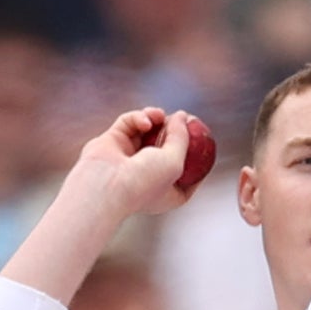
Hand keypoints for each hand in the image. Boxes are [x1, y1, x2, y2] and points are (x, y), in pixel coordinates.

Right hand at [73, 108, 202, 219]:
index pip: (187, 175)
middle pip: (168, 148)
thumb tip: (182, 116)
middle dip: (176, 131)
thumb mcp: (176, 161)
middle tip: (184, 118)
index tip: (204, 140)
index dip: (197, 158)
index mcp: (165, 193)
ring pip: (149, 132)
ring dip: (157, 119)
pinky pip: (130, 123)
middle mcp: (147, 176)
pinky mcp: (113, 142)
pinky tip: (145, 121)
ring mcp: (129, 158)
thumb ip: (182, 137)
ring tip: (159, 116)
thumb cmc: (143, 182)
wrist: (106, 186)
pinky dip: (139, 118)